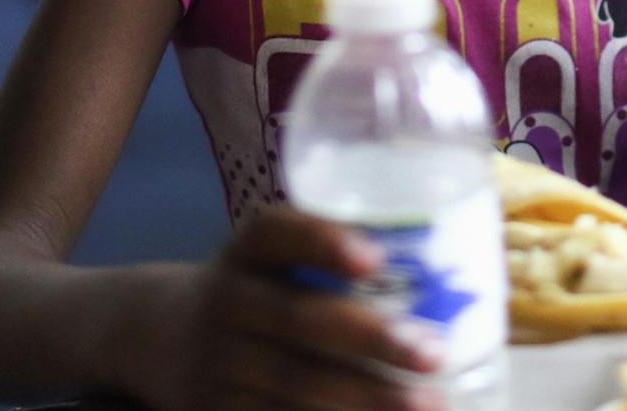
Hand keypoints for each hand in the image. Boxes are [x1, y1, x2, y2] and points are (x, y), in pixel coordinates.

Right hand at [127, 205, 446, 410]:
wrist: (163, 337)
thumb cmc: (261, 289)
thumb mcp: (276, 258)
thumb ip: (340, 255)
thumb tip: (462, 255)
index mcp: (247, 252)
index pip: (274, 232)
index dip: (322, 240)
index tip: (375, 258)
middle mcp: (227, 302)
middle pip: (297, 318)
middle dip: (369, 338)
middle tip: (434, 352)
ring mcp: (219, 366)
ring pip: (292, 385)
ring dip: (363, 399)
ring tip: (428, 404)